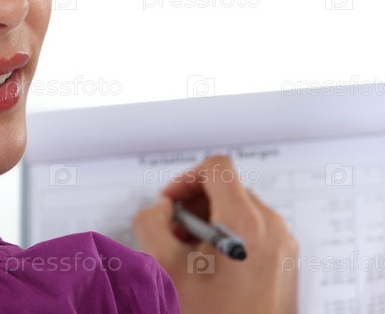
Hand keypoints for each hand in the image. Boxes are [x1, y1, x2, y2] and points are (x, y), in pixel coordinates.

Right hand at [133, 155, 297, 313]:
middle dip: (194, 206)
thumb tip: (161, 210)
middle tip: (173, 235)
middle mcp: (271, 228)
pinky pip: (253, 232)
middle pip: (227, 188)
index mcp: (244, 221)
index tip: (171, 204)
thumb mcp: (162, 265)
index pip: (216, 167)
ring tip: (189, 257)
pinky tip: (209, 270)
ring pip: (240, 211)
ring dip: (209, 223)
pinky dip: (227, 238)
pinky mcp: (285, 264)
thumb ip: (151, 221)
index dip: (185, 179)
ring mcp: (282, 247)